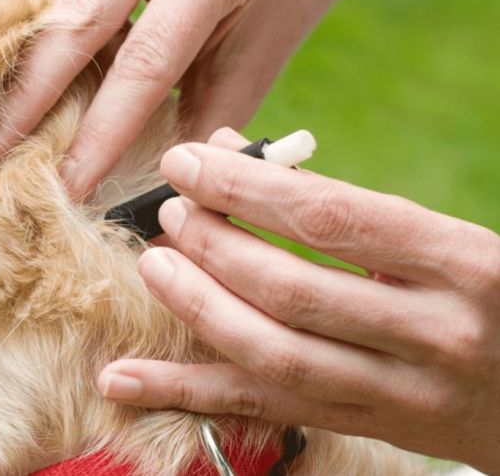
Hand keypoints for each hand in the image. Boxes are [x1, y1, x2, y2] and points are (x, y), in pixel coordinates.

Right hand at [0, 0, 345, 197]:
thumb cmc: (270, 7)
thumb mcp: (253, 68)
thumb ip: (199, 130)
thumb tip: (148, 210)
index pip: (146, 61)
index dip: (102, 131)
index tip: (67, 187)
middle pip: (75, 21)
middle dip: (26, 98)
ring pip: (58, 3)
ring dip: (35, 66)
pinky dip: (55, 24)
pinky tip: (64, 46)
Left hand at [98, 128, 499, 471]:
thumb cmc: (479, 292)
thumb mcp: (436, 238)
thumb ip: (336, 201)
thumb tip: (224, 154)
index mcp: (461, 263)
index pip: (331, 217)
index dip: (244, 188)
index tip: (185, 161)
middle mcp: (435, 332)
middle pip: (292, 291)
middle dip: (214, 247)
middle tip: (169, 214)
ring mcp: (401, 393)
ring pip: (275, 355)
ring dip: (197, 308)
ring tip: (153, 265)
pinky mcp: (365, 429)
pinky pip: (261, 409)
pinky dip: (183, 393)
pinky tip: (120, 378)